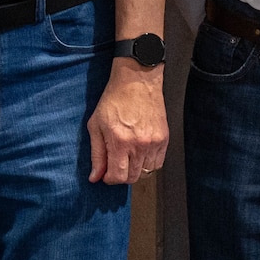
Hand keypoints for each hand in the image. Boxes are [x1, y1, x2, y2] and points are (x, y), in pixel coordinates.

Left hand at [88, 59, 167, 184]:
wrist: (137, 81)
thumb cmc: (114, 99)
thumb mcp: (96, 125)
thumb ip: (96, 154)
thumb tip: (95, 177)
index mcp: (120, 141)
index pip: (118, 176)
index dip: (110, 179)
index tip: (106, 174)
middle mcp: (139, 145)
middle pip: (132, 178)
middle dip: (121, 176)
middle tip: (116, 165)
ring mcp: (154, 142)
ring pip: (146, 172)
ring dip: (135, 170)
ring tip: (128, 157)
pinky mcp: (164, 139)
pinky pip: (158, 163)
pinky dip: (148, 163)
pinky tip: (140, 153)